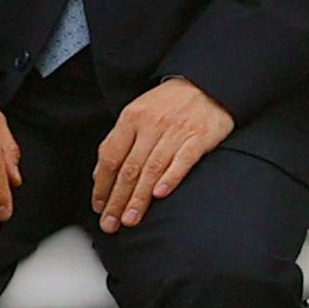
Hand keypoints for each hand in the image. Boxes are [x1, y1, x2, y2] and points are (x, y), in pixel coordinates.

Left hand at [90, 77, 237, 227]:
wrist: (208, 84)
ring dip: (139, 198)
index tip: (100, 207)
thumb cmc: (170, 103)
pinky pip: (183, 160)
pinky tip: (161, 194)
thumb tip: (100, 175)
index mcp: (132, 118)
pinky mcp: (200, 137)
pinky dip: (171, 178)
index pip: (110, 157)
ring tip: (130, 219)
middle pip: (129, 168)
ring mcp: (177, 131)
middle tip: (111, 223)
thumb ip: (119, 142)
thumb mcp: (138, 113)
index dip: (103, 185)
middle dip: (117, 200)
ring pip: (152, 169)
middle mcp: (152, 124)